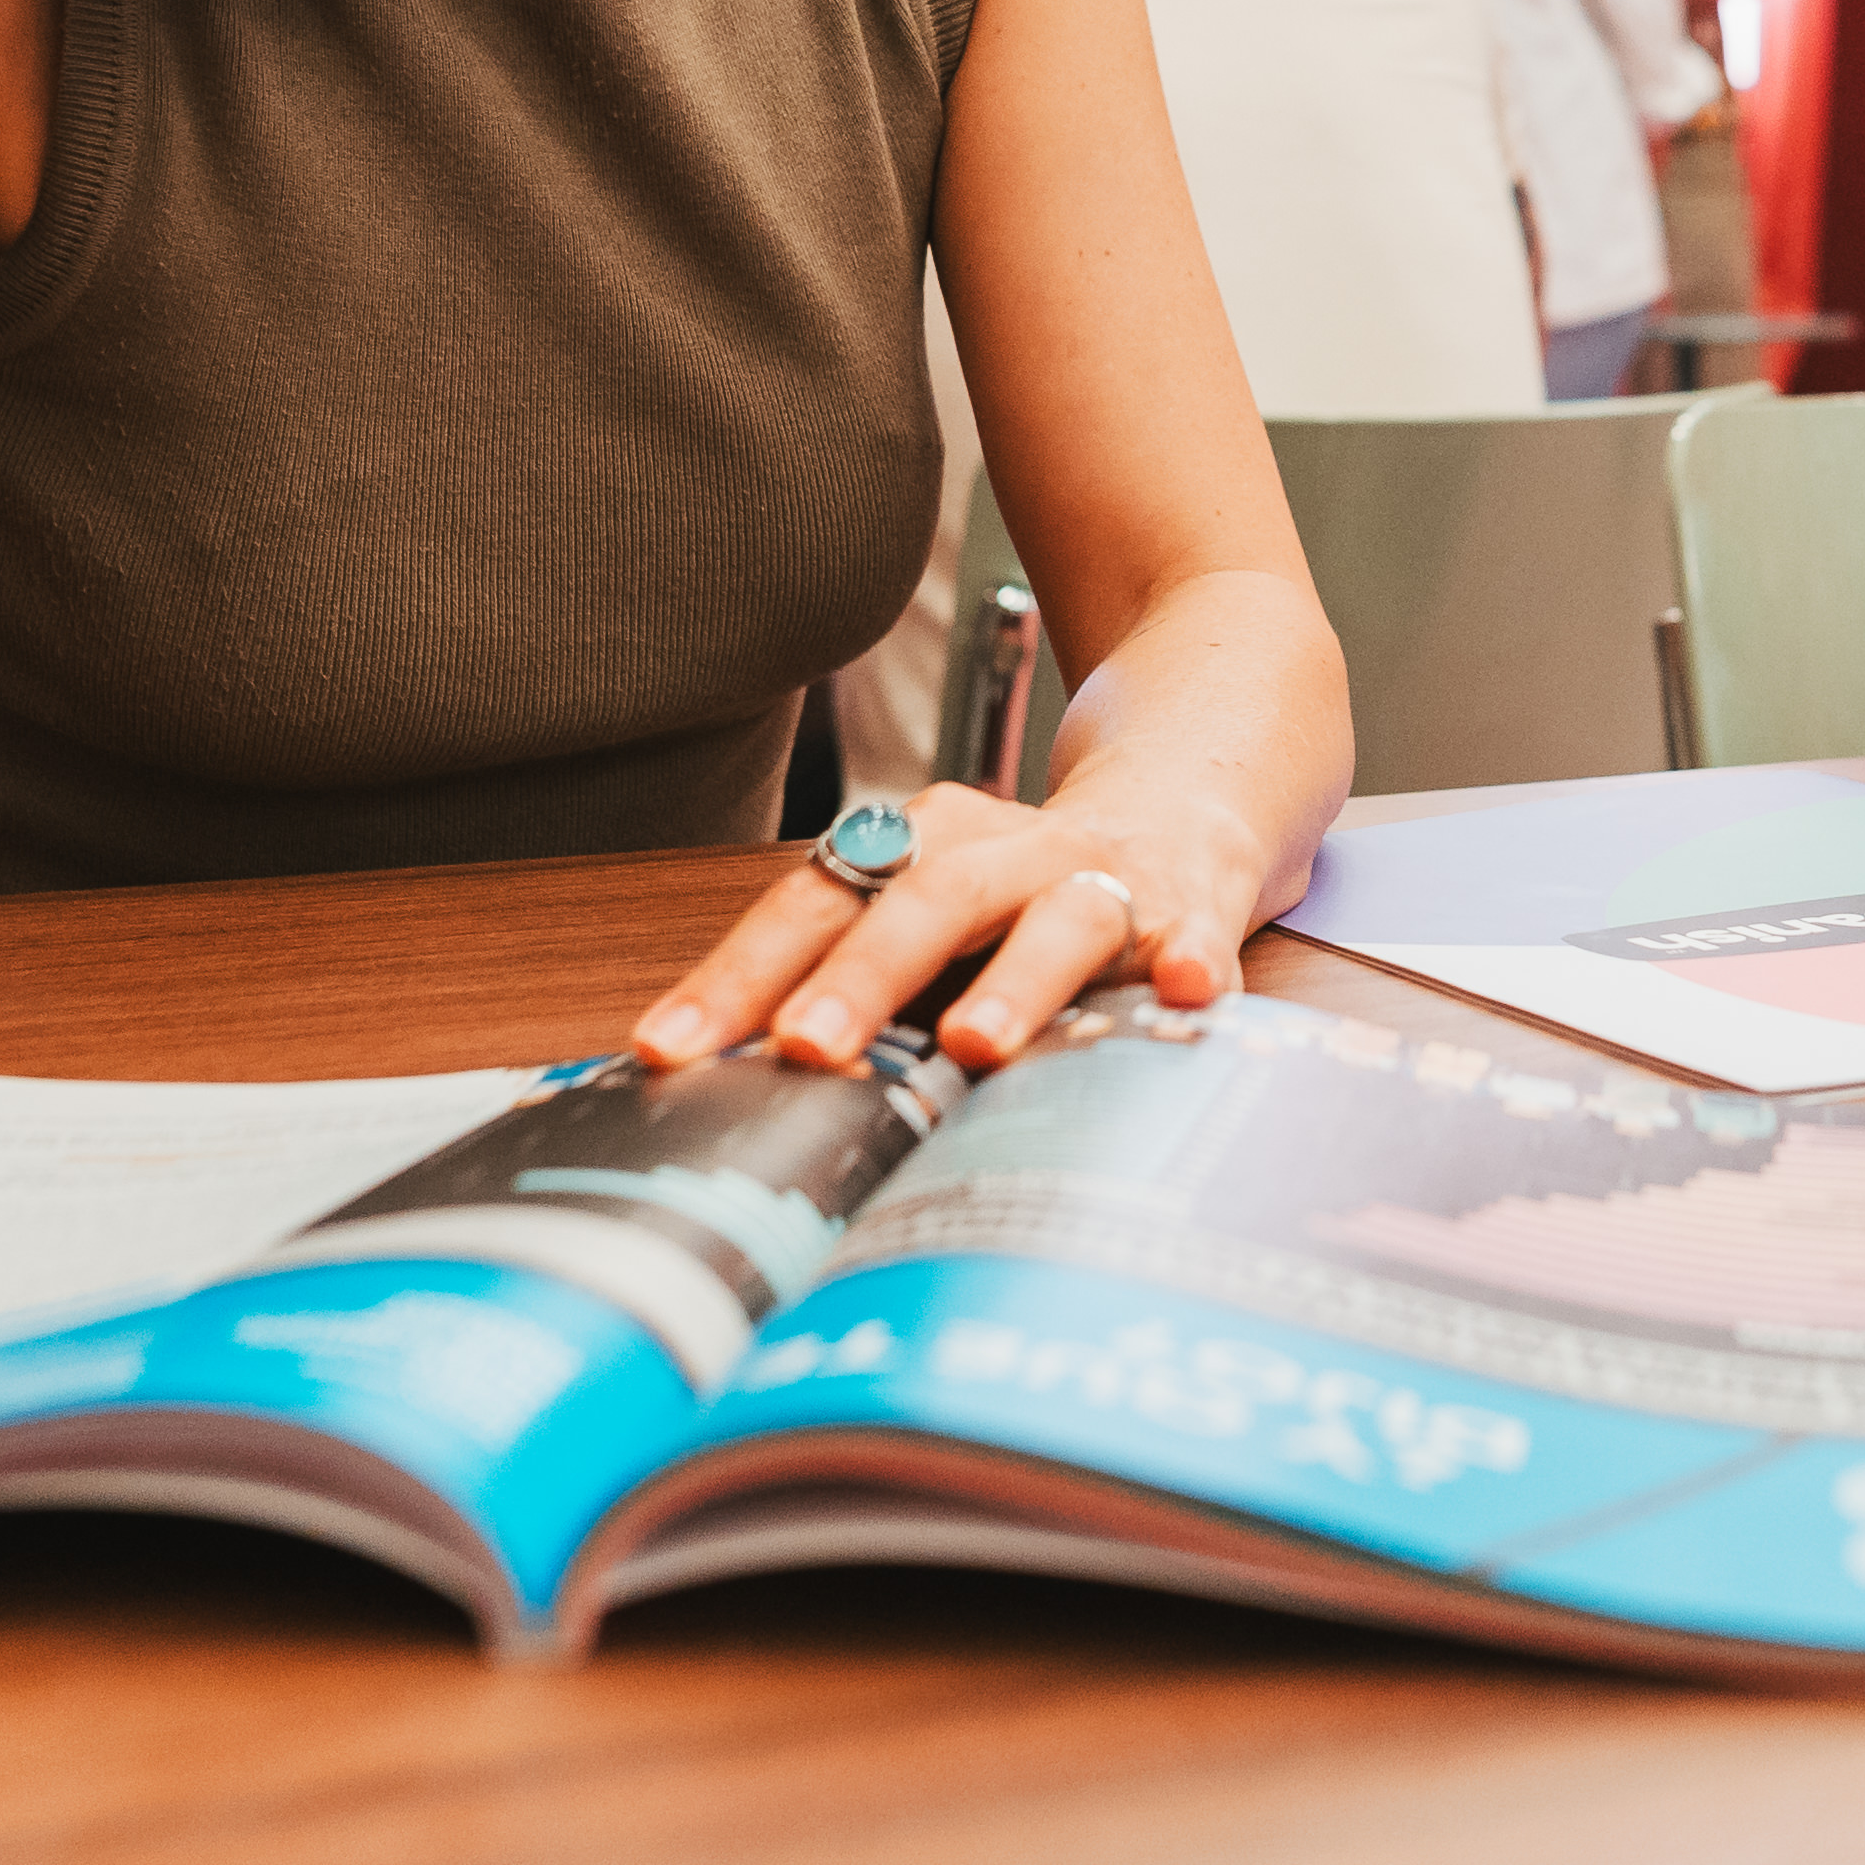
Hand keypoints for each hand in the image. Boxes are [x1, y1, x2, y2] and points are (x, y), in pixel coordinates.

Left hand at [635, 769, 1305, 1079]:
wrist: (1195, 779)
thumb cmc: (1032, 881)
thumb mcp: (931, 906)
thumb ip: (844, 980)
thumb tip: (708, 1086)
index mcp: (922, 848)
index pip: (814, 905)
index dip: (738, 976)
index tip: (668, 1047)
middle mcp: (1005, 855)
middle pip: (925, 904)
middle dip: (862, 979)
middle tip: (804, 1048)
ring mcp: (1105, 878)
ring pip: (1057, 919)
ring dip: (1015, 982)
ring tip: (974, 1045)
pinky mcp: (1196, 908)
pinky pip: (1196, 937)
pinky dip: (1192, 961)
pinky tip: (1188, 992)